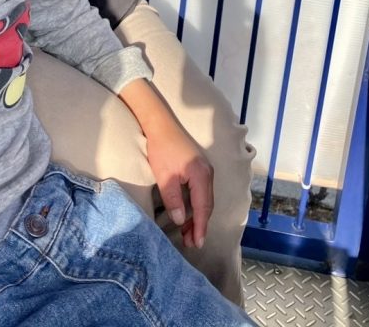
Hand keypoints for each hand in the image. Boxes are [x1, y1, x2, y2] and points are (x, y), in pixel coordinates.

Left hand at [145, 123, 212, 248]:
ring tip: (188, 234)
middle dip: (200, 225)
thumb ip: (173, 200)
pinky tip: (188, 214)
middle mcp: (208, 173)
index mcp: (201, 175)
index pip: (203, 207)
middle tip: (190, 243)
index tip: (197, 243)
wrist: (161, 125)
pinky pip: (202, 192)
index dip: (200, 227)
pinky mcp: (200, 168)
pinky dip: (196, 206)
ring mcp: (205, 170)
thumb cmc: (161, 149)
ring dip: (198, 217)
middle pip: (207, 205)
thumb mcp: (165, 177)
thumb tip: (181, 221)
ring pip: (205, 200)